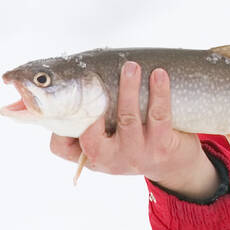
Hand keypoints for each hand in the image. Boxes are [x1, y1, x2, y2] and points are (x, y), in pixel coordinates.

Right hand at [50, 61, 205, 184]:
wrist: (172, 162)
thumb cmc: (131, 141)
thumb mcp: (107, 142)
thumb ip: (89, 121)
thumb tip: (69, 79)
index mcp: (92, 157)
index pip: (61, 147)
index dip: (57, 127)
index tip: (63, 100)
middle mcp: (111, 160)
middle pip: (92, 137)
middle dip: (92, 106)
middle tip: (94, 77)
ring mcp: (136, 155)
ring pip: (128, 119)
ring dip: (128, 89)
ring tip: (130, 66)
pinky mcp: (161, 147)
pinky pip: (159, 116)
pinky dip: (159, 92)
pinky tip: (158, 74)